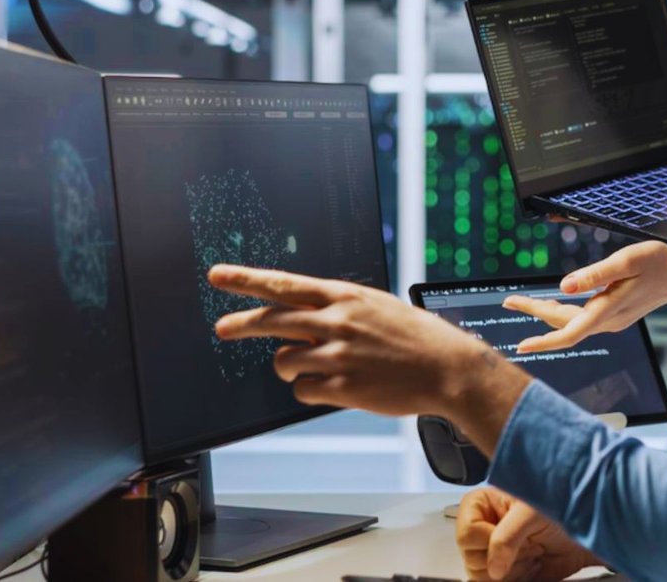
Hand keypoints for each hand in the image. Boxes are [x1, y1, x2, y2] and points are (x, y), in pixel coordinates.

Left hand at [210, 265, 530, 447]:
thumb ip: (337, 309)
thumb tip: (300, 321)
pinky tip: (336, 385)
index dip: (247, 280)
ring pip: (285, 362)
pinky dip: (312, 389)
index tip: (218, 276)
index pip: (284, 285)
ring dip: (292, 366)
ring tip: (318, 366)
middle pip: (272, 321)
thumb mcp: (375, 306)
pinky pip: (304, 390)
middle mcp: (337, 321)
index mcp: (345, 296)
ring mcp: (338, 355)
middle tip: (223, 328)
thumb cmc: (415, 337)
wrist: (448, 368)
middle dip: (241, 325)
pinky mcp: (342, 387)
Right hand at [456, 488, 597, 581]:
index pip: (466, 534)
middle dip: (502, 560)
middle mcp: (485, 529)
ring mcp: (496, 553)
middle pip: (471, 561)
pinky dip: (519, 581)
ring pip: (484, 578)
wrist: (590, 526)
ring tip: (533, 555)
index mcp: (481, 505)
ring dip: (512, 572)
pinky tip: (535, 567)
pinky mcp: (510, 572)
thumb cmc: (561, 502)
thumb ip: (507, 537)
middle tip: (528, 546)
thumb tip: (493, 569)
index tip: (511, 538)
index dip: (487, 541)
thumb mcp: (532, 512)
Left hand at [504, 241, 666, 353]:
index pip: (568, 333)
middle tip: (508, 301)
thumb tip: (563, 286)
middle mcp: (608, 322)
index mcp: (607, 311)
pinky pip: (582, 319)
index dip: (543, 341)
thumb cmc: (657, 263)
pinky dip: (564, 313)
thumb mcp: (625, 260)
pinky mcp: (615, 316)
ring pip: (572, 323)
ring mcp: (612, 321)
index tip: (520, 345)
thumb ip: (594, 274)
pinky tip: (555, 302)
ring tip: (523, 302)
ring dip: (547, 314)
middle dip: (535, 314)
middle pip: (564, 325)